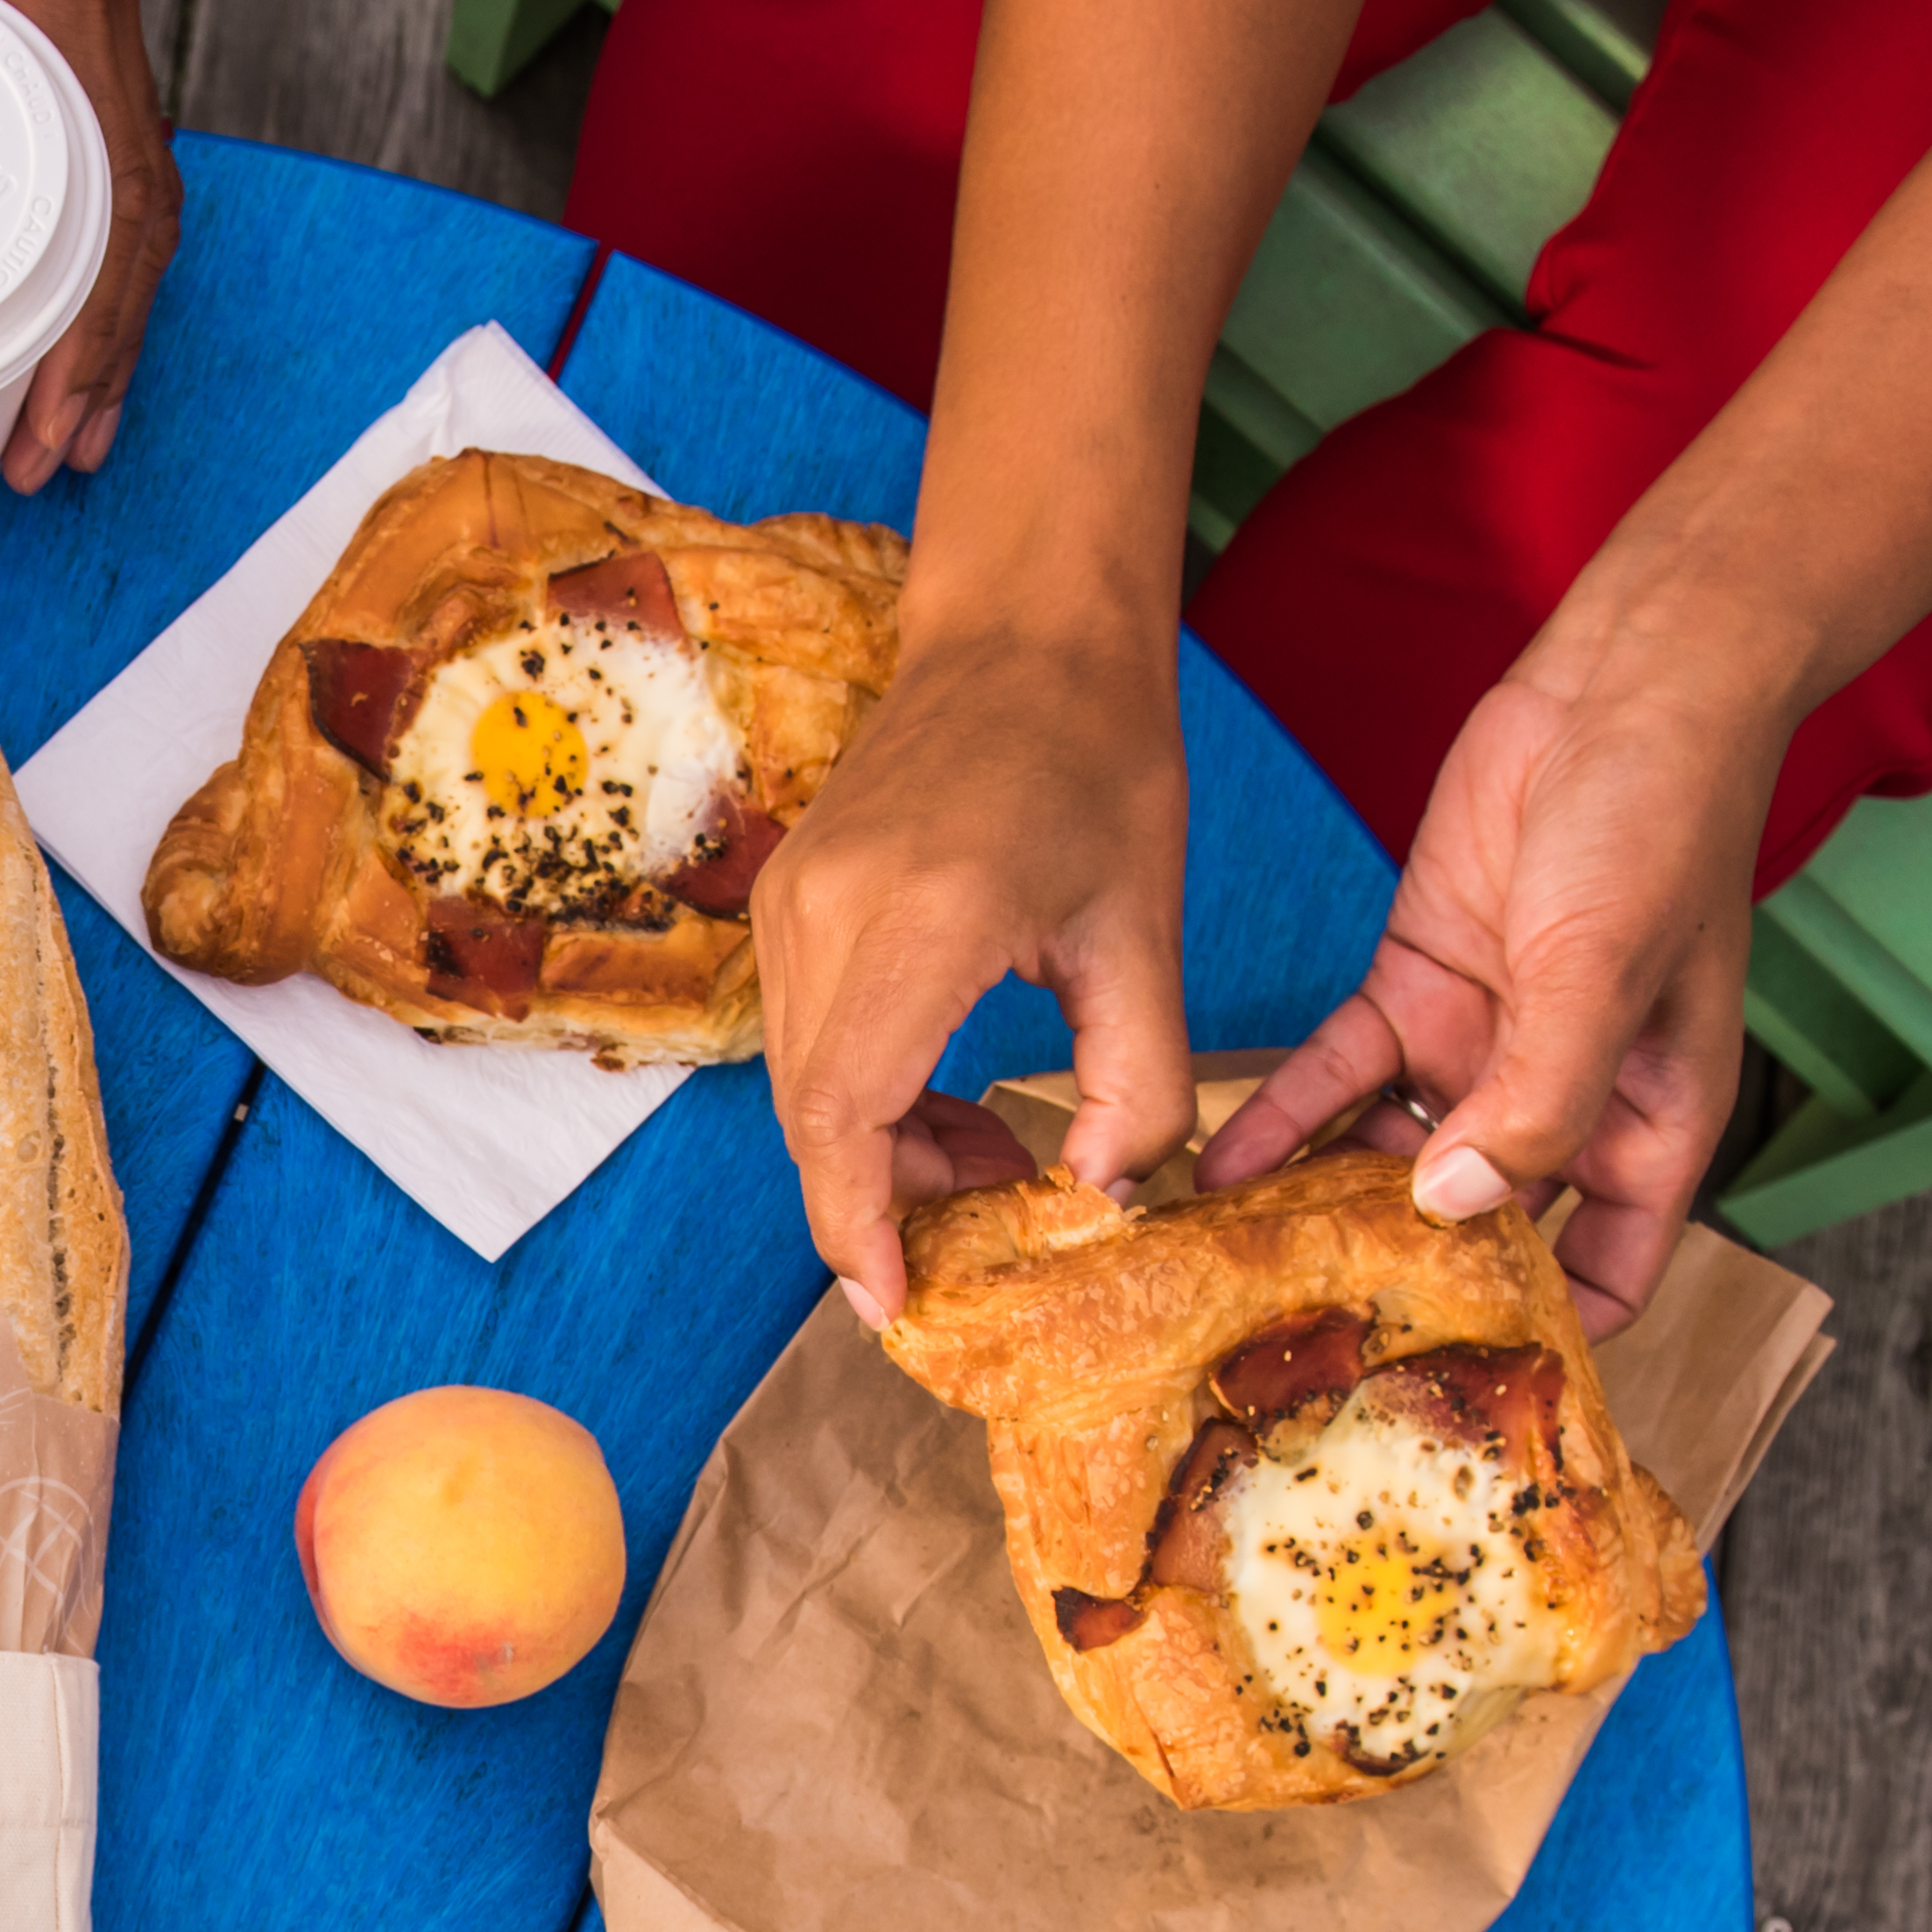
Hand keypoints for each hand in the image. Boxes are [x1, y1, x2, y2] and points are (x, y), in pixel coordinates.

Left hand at [0, 0, 179, 487]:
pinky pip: (113, 125)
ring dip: (115, 308)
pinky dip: (104, 224)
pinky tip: (74, 288)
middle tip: (54, 459)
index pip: (103, 208)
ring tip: (75, 413)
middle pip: (141, 217)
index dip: (85, 342)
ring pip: (140, 180)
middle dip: (106, 358)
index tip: (46, 425)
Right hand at [752, 614, 1195, 1319]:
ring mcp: (789, 903)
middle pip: (814, 1122)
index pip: (843, 1117)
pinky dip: (866, 1099)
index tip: (898, 1301)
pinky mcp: (785, 900)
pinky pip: (807, 1042)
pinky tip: (949, 1101)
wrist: (1023, 630)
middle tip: (980, 1237)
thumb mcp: (1146, 933)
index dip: (861, 1228)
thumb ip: (1137, 1084)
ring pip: (804, 1091)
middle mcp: (826, 912)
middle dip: (886, 1206)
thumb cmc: (1099, 759)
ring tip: (987, 1162)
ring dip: (880, 1155)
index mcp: (920, 916)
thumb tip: (1098, 1199)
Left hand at [1196, 629, 1775, 1328]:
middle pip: (1482, 1228)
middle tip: (1309, 1349)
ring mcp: (1480, 1046)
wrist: (1626, 682)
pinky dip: (1279, 1124)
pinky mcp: (1410, 989)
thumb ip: (1538, 1098)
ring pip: (1391, 1161)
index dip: (1553, 1331)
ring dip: (1324, 1211)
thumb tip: (1457, 1206)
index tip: (1464, 1387)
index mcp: (1649, 1118)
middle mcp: (1561, 1098)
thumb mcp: (1603, 974)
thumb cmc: (1662, 820)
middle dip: (1406, 1285)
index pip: (1611, 1267)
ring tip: (1234, 1275)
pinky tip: (1214, 1173)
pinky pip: (1334, 1081)